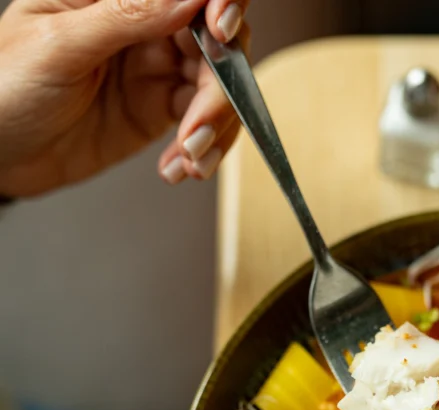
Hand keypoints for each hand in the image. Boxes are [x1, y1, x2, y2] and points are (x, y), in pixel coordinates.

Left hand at [0, 0, 250, 197]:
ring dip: (214, 129)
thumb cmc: (6, 87)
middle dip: (220, 89)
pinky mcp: (158, 113)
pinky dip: (201, 152)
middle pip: (218, 43)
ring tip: (189, 160)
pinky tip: (179, 168)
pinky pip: (201, 127)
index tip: (221, 33)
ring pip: (217, 89)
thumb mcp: (61, 45)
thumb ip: (127, 17)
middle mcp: (144, 26)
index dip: (221, 4)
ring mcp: (154, 70)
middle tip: (197, 128)